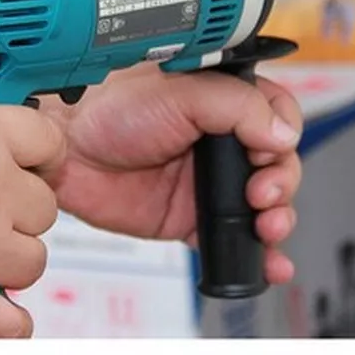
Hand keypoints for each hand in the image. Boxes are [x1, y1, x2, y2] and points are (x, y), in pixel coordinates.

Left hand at [44, 64, 301, 284]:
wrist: (71, 153)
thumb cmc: (110, 110)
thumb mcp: (179, 93)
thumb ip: (236, 106)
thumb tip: (282, 133)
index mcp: (220, 103)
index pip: (276, 115)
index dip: (283, 135)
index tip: (269, 152)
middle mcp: (218, 142)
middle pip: (277, 164)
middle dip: (282, 183)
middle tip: (261, 193)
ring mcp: (206, 182)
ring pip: (263, 204)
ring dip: (278, 219)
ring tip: (266, 226)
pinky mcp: (190, 217)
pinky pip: (232, 237)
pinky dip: (257, 254)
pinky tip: (269, 261)